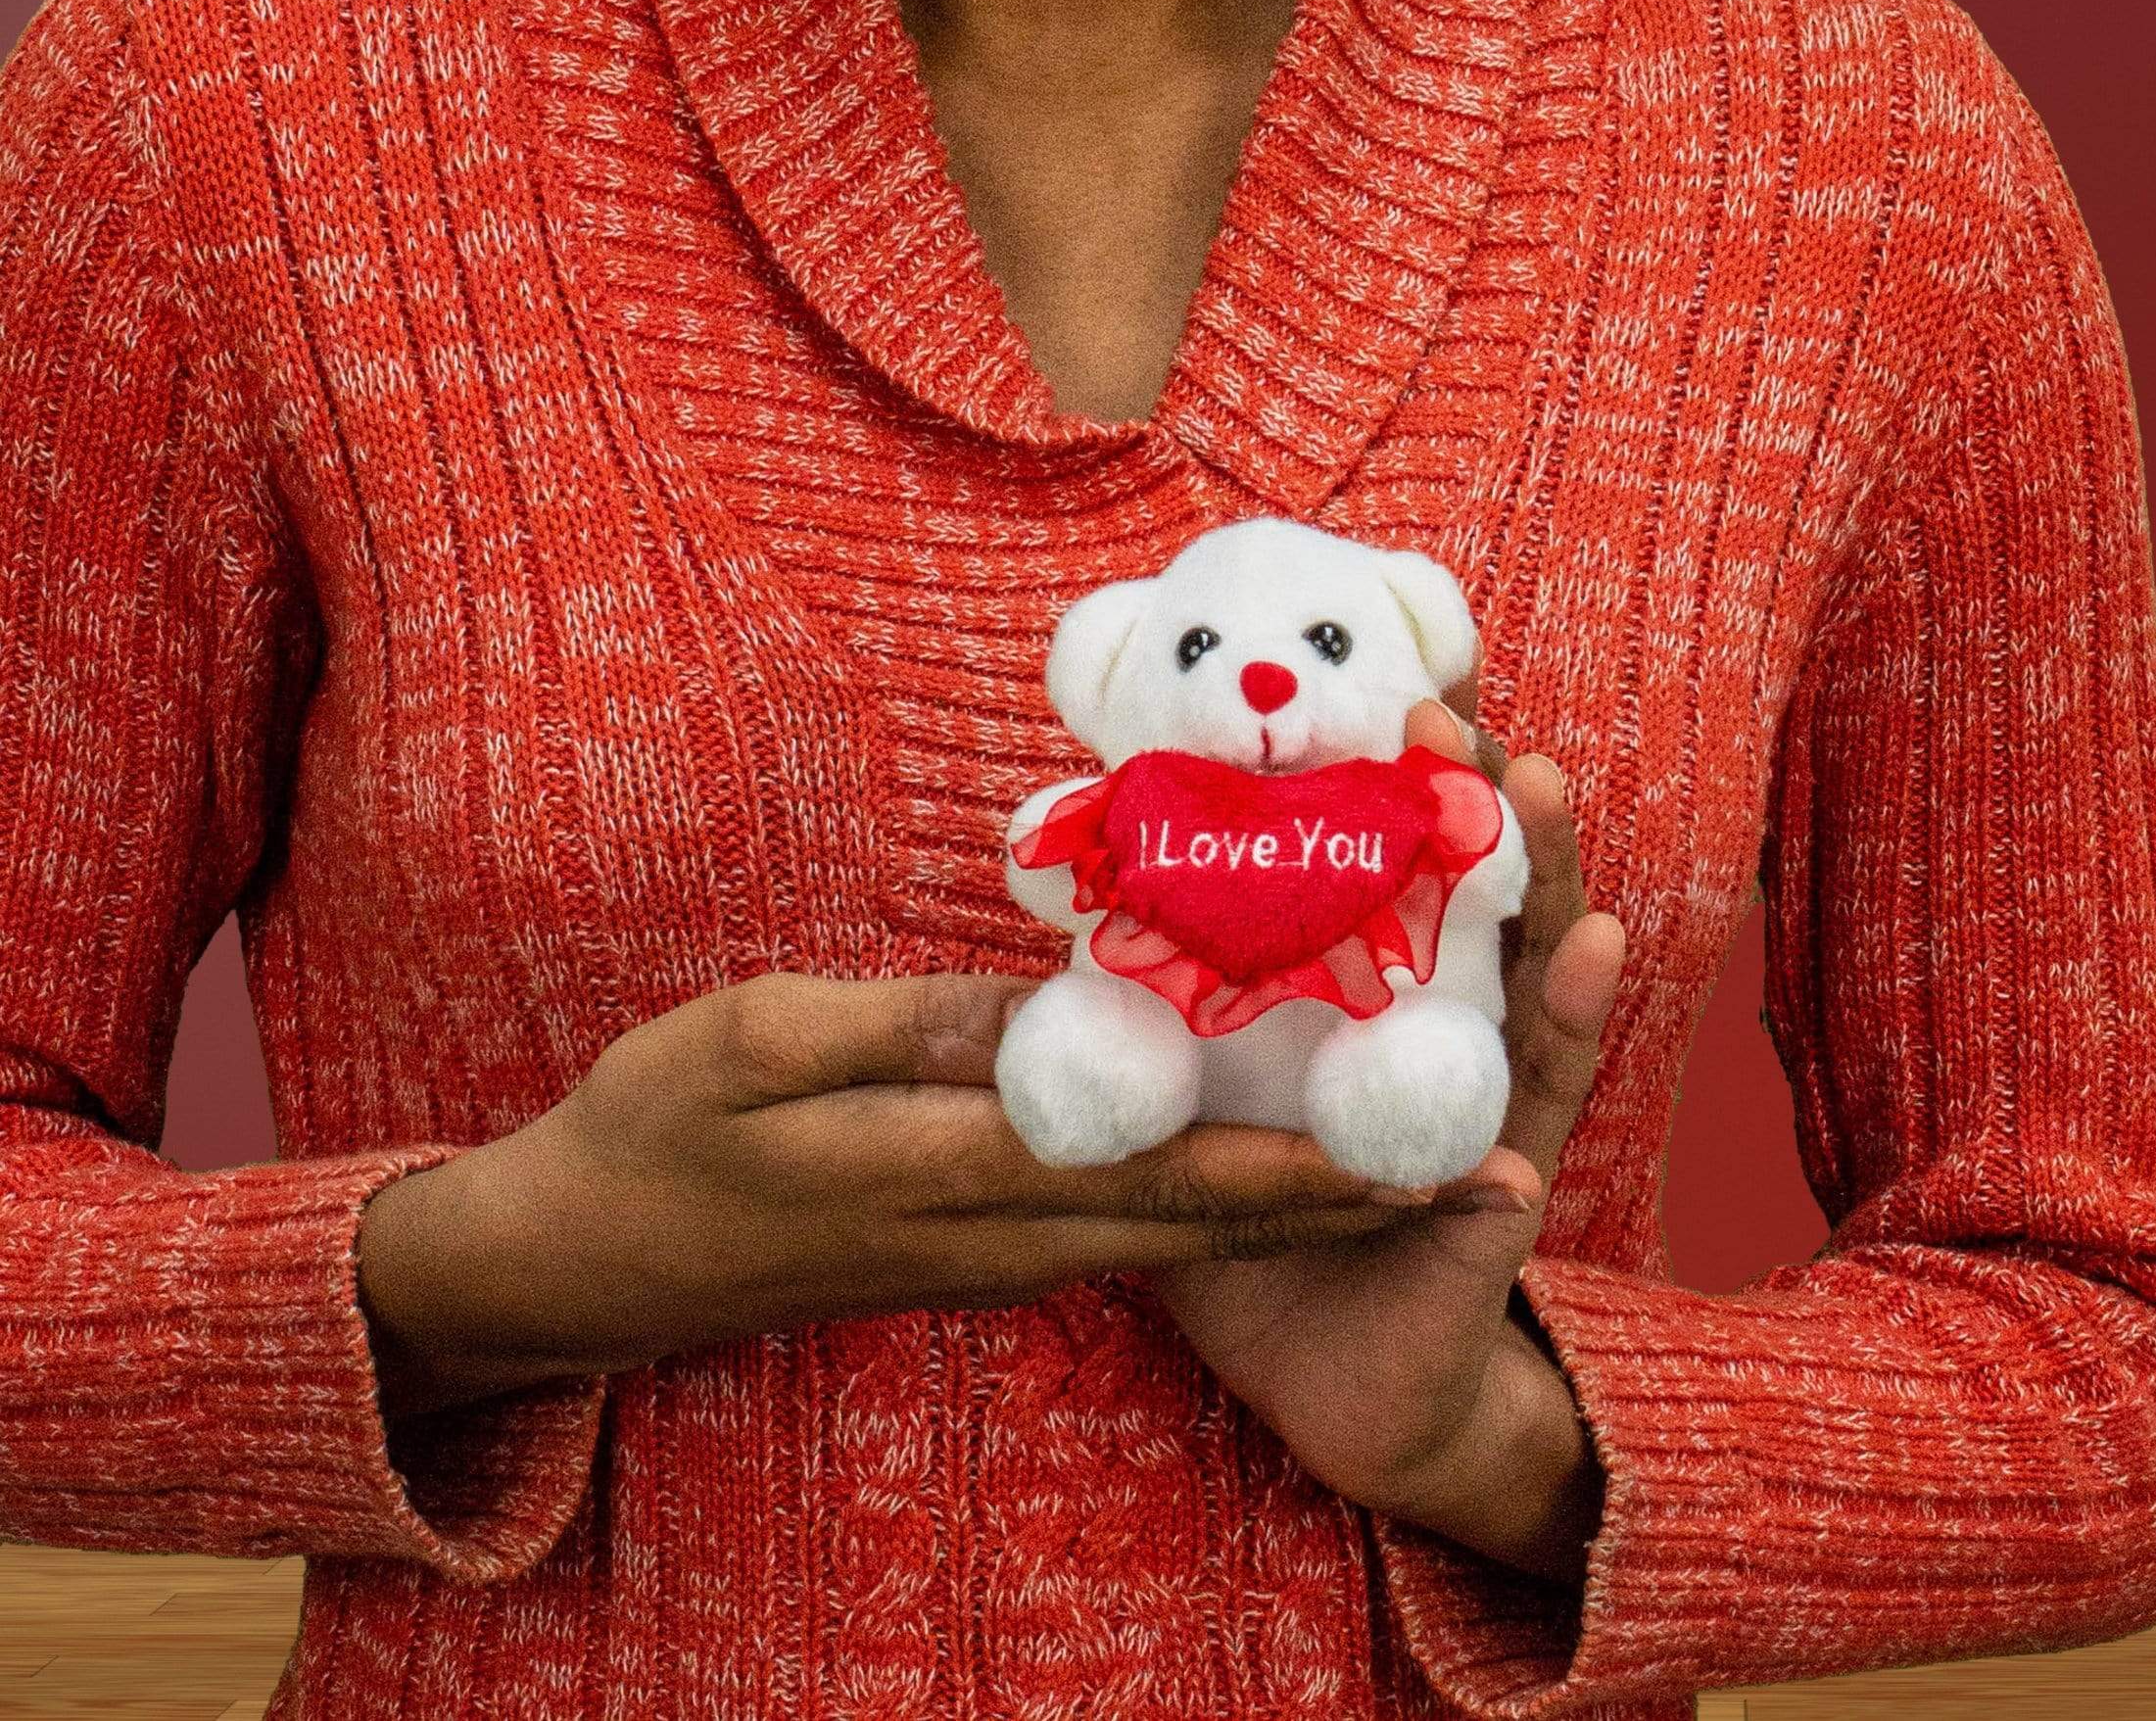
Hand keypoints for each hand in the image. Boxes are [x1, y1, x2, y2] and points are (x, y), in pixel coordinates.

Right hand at [355, 969, 1427, 1421]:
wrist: (576, 1264)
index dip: (1285, 1169)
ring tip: (1405, 1147)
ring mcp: (981, 1261)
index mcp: (940, 1182)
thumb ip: (912, 1025)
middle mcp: (986, 1241)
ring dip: (1285, 1197)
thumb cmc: (653, 1131)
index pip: (1147, 1180)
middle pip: (1190, 1224)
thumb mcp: (760, 1041)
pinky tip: (1259, 1140)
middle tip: (1468, 1153)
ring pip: (1166, 1235)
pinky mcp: (968, 1251)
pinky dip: (1206, 1191)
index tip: (1406, 1146)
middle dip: (1333, 1197)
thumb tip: (1052, 1001)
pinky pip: (1116, 1228)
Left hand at [1147, 686, 1627, 1581]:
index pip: (1382, 856)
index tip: (1381, 667)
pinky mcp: (1505, 1174)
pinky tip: (1594, 947)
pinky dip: (1575, 1015)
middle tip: (1441, 704)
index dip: (1387, 770)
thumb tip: (1039, 915)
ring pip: (1525, 958)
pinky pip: (1547, 1081)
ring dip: (1542, 865)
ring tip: (1538, 782)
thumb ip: (1134, 1017)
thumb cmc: (1253, 1229)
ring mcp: (1483, 1086)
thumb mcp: (1179, 1104)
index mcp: (1363, 985)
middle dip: (1463, 787)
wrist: (1333, 1383)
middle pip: (1466, 882)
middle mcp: (1439, 1015)